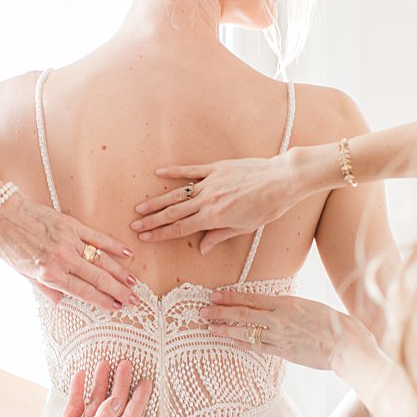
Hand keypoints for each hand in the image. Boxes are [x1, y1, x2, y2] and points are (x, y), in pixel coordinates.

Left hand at [0, 195, 137, 308]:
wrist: (0, 216)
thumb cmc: (8, 246)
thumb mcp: (22, 274)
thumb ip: (44, 288)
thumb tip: (60, 301)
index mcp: (50, 274)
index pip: (83, 292)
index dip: (103, 301)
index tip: (116, 307)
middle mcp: (63, 259)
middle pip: (98, 279)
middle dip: (118, 291)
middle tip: (133, 300)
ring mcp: (69, 241)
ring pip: (101, 260)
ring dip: (120, 272)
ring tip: (133, 283)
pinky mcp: (72, 225)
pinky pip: (97, 237)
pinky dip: (114, 245)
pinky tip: (128, 253)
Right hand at [13, 360, 149, 416]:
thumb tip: (117, 402)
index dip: (138, 401)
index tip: (145, 382)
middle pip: (114, 407)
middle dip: (120, 385)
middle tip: (125, 365)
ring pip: (95, 403)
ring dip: (100, 383)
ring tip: (103, 364)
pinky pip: (77, 404)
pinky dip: (79, 389)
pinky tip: (81, 375)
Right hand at [133, 153, 318, 253]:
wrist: (281, 180)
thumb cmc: (268, 207)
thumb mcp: (245, 228)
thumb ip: (219, 236)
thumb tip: (201, 248)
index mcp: (214, 217)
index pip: (180, 229)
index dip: (160, 234)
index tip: (145, 238)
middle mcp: (208, 200)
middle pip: (174, 212)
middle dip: (152, 220)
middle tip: (134, 226)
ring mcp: (210, 182)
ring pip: (177, 193)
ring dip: (158, 201)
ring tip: (141, 208)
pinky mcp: (216, 168)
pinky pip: (191, 171)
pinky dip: (174, 172)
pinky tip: (159, 173)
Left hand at [201, 291, 369, 371]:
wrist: (348, 347)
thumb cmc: (339, 325)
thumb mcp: (315, 307)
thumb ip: (296, 307)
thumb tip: (282, 306)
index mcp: (290, 303)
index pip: (254, 298)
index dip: (232, 297)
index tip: (216, 295)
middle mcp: (281, 318)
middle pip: (244, 313)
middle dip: (222, 312)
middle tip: (203, 310)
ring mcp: (281, 336)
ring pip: (247, 331)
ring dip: (226, 328)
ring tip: (209, 326)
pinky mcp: (284, 352)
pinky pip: (258, 347)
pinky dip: (242, 343)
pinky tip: (230, 342)